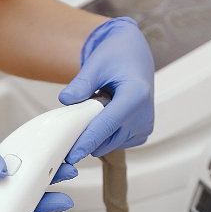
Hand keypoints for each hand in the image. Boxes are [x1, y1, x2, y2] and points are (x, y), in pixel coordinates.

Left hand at [58, 17, 154, 170]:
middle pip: (107, 139)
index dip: (87, 142)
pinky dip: (106, 134)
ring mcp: (145, 126)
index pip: (107, 126)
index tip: (72, 155)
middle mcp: (144, 114)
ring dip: (97, 133)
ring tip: (100, 107)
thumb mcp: (96, 64)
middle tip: (79, 113)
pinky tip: (108, 114)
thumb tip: (66, 100)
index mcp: (135, 95)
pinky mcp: (142, 133)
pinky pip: (116, 142)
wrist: (135, 56)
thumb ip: (81, 83)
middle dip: (86, 135)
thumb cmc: (118, 56)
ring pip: (110, 143)